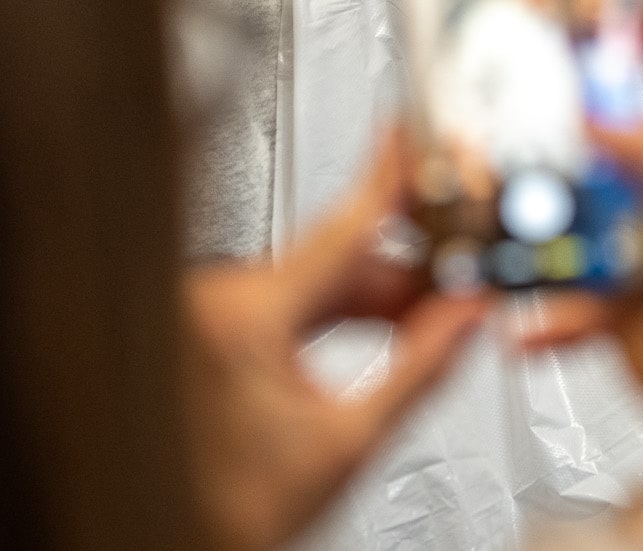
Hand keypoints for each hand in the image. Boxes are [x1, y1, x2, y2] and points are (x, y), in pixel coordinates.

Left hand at [184, 134, 490, 550]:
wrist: (173, 536)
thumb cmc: (230, 514)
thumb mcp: (348, 444)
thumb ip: (420, 369)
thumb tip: (468, 316)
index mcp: (244, 317)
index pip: (342, 227)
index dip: (390, 175)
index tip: (416, 132)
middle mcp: (216, 300)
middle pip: (340, 257)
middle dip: (408, 271)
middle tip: (464, 276)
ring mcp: (210, 310)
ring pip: (319, 279)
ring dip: (377, 296)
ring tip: (430, 319)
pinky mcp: (213, 325)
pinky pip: (293, 298)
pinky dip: (340, 311)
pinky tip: (382, 327)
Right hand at [524, 0, 642, 550]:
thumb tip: (593, 114)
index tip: (592, 2)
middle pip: (610, 120)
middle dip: (556, 113)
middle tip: (501, 109)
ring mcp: (641, 239)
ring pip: (572, 202)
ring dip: (534, 218)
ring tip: (497, 226)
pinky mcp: (618, 296)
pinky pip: (562, 287)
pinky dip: (539, 307)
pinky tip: (525, 325)